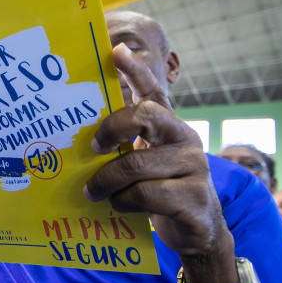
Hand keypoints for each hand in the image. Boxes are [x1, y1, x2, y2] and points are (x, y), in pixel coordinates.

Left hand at [84, 44, 228, 258]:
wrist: (199, 232)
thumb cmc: (162, 191)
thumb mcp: (145, 163)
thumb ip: (126, 147)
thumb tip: (81, 139)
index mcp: (170, 127)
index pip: (153, 92)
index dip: (135, 70)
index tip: (115, 51)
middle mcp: (186, 139)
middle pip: (145, 116)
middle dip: (111, 129)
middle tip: (93, 147)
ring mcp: (194, 168)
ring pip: (136, 165)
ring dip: (107, 181)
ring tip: (93, 191)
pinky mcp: (193, 199)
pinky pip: (145, 194)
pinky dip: (123, 202)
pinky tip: (118, 205)